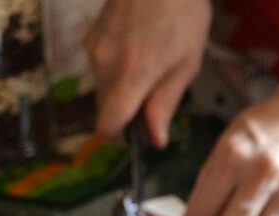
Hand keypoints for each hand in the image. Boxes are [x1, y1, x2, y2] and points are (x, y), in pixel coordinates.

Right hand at [85, 0, 211, 147]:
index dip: (120, 139)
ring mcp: (94, 48)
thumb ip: (166, 103)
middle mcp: (105, 64)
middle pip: (104, 109)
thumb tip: (155, 139)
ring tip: (151, 66)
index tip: (136, 138)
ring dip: (122, 90)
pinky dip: (116, 70)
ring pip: (102, 88)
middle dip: (125, 114)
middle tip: (154, 100)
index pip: (108, 124)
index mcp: (131, 74)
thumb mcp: (187, 62)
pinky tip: (138, 49)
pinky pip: (100, 66)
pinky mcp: (91, 35)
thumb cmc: (182, 9)